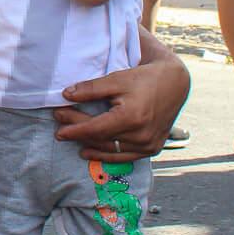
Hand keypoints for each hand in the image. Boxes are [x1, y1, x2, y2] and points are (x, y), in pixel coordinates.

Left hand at [52, 53, 188, 161]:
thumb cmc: (144, 78)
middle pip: (101, 138)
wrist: (174, 84)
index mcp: (131, 117)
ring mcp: (148, 144)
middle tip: (60, 127)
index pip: (95, 129)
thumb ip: (91, 89)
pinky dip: (107, 154)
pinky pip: (125, 155)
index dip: (75, 130)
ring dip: (91, 145)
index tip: (59, 129)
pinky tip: (91, 151)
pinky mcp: (153, 148)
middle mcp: (141, 135)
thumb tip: (66, 95)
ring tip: (74, 141)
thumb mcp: (116, 79)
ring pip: (111, 149)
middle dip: (79, 133)